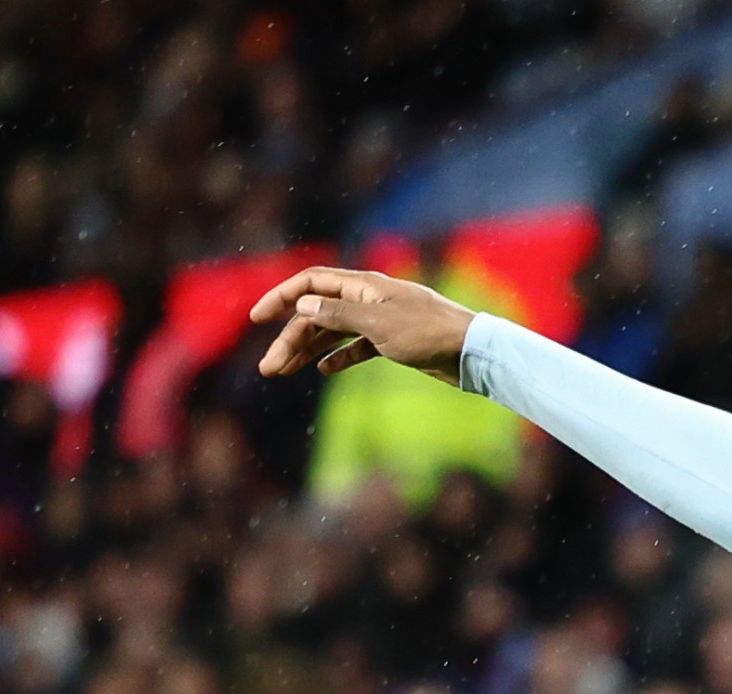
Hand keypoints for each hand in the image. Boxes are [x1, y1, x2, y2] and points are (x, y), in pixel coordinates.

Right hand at [248, 267, 475, 384]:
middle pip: (317, 314)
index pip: (311, 283)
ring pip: (334, 333)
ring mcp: (381, 320)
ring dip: (307, 350)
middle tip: (268, 368)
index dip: (281, 298)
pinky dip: (339, 357)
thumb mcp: (378, 324)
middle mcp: (369, 299)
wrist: (474, 352)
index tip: (257, 318)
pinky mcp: (394, 342)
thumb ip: (338, 315)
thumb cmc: (430, 333)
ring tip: (284, 371)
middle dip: (290, 338)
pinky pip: (357, 347)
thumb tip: (302, 307)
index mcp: (363, 286)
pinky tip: (322, 370)